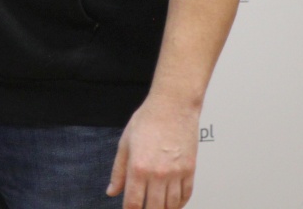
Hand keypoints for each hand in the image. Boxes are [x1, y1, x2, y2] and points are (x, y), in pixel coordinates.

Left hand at [106, 93, 199, 208]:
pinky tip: (173, 203)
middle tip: (144, 208)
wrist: (173, 104)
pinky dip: (180, 203)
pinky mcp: (190, 169)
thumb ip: (118, 171)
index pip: (133, 203)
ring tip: (158, 206)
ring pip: (171, 205)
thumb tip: (112, 190)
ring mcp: (176, 173)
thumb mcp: (125, 143)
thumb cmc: (149, 118)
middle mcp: (158, 173)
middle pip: (154, 208)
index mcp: (138, 167)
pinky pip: (186, 195)